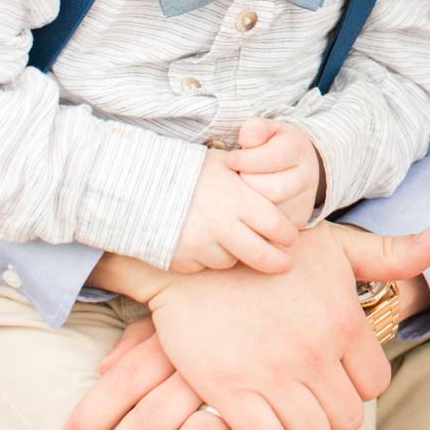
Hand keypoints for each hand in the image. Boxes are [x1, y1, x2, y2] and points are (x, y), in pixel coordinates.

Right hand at [62, 221, 429, 429]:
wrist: (200, 240)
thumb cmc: (273, 246)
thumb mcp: (337, 244)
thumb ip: (391, 253)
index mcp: (344, 319)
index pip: (375, 383)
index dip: (358, 388)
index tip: (338, 380)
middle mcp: (316, 351)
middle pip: (346, 418)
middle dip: (332, 416)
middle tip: (312, 404)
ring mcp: (274, 372)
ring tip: (289, 422)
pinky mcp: (231, 389)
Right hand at [171, 149, 298, 274]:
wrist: (136, 185)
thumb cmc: (184, 169)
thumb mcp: (221, 164)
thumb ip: (248, 179)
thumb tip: (276, 187)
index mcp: (236, 198)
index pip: (274, 223)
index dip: (287, 234)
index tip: (292, 239)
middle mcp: (221, 224)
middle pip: (260, 254)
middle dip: (277, 262)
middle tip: (286, 263)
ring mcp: (200, 245)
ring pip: (230, 260)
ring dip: (233, 253)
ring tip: (220, 233)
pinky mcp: (181, 260)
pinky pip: (203, 265)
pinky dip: (204, 257)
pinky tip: (196, 238)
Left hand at [226, 118, 321, 226]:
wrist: (295, 166)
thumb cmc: (271, 146)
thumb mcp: (265, 130)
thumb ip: (255, 129)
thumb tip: (247, 140)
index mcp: (298, 150)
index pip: (275, 158)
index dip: (246, 160)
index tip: (230, 159)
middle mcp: (307, 178)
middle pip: (274, 190)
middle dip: (247, 185)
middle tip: (235, 179)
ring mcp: (304, 202)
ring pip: (273, 214)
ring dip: (249, 204)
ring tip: (239, 192)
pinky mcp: (297, 221)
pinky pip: (273, 229)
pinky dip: (254, 221)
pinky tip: (244, 208)